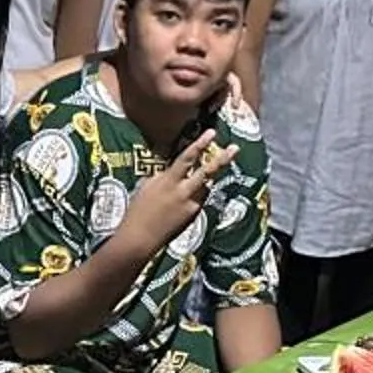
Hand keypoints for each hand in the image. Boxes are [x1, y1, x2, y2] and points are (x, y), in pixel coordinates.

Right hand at [115, 134, 233, 258]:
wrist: (139, 239)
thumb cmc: (137, 212)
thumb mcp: (146, 187)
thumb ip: (162, 177)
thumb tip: (171, 171)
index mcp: (168, 181)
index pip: (187, 158)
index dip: (200, 144)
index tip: (212, 133)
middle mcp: (183, 192)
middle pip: (207, 172)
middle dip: (222, 159)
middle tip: (235, 148)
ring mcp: (191, 205)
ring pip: (205, 187)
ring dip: (203, 182)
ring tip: (186, 187)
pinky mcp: (193, 217)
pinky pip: (199, 201)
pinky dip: (194, 197)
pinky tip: (178, 205)